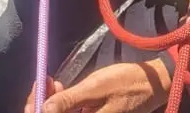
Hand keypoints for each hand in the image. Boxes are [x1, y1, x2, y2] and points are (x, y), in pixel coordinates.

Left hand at [24, 61, 170, 112]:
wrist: (153, 84)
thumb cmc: (127, 83)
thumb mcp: (97, 88)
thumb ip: (71, 100)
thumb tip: (45, 109)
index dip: (37, 105)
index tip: (41, 83)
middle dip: (42, 102)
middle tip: (47, 80)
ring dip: (51, 101)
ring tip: (55, 82)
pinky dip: (62, 103)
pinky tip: (62, 87)